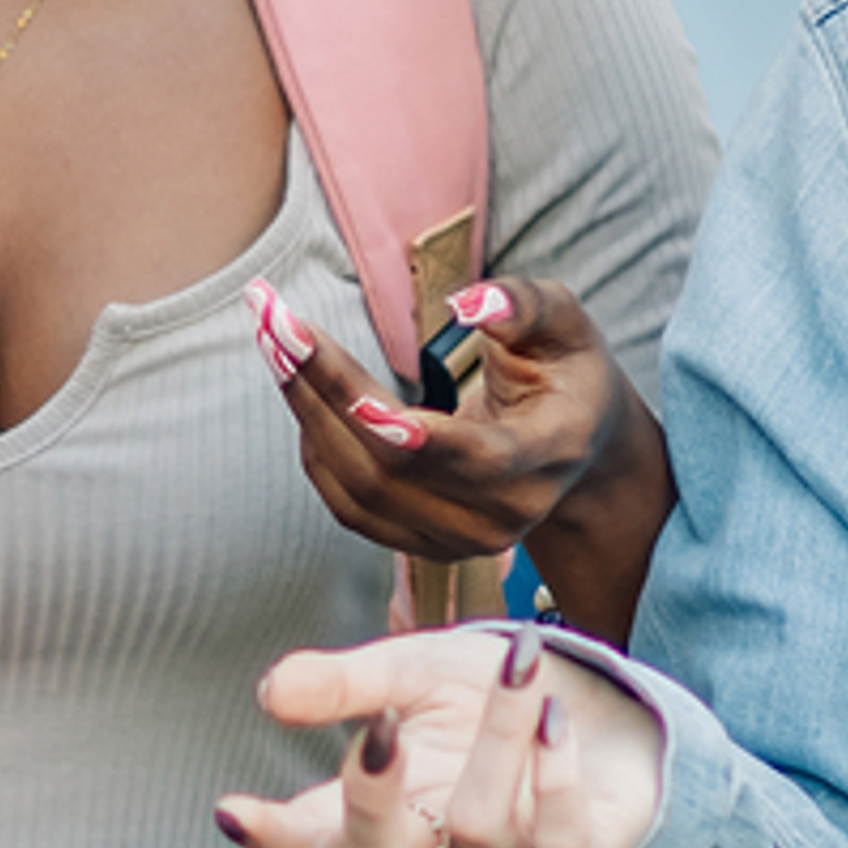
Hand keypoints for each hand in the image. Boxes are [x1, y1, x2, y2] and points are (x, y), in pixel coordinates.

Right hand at [217, 623, 669, 847]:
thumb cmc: (481, 702)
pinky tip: (555, 714)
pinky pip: (555, 831)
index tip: (231, 813)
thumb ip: (344, 685)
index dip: (273, 833)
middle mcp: (437, 844)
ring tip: (517, 663)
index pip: (315, 833)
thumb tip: (269, 693)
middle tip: (380, 726)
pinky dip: (552, 765)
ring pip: (478, 820)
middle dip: (372, 798)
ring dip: (497, 732)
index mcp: (387, 803)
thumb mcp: (410, 675)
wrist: (596, 709)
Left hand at [249, 273, 670, 634]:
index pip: (478, 458)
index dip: (415, 435)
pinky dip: (315, 440)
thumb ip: (525, 307)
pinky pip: (347, 503)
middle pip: (393, 469)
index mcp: (547, 456)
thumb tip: (469, 302)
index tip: (353, 394)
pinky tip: (301, 384)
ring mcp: (459, 540)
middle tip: (274, 322)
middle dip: (326, 392)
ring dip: (307, 411)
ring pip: (359, 489)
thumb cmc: (565, 372)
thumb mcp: (566, 325)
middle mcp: (503, 515)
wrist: (574, 450)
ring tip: (273, 339)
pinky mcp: (420, 545)